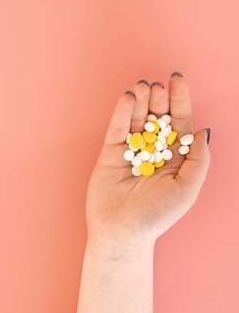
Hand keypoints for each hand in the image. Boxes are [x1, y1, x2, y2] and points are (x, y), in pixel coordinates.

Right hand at [86, 73, 210, 247]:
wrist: (121, 232)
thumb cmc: (157, 216)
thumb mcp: (187, 189)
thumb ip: (198, 160)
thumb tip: (202, 131)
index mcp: (176, 157)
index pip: (179, 121)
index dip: (180, 100)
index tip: (177, 80)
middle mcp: (154, 149)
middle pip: (157, 115)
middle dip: (159, 98)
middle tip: (157, 86)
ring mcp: (131, 149)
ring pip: (136, 118)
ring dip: (140, 100)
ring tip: (142, 86)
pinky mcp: (110, 152)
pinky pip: (117, 128)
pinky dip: (121, 111)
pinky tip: (127, 97)